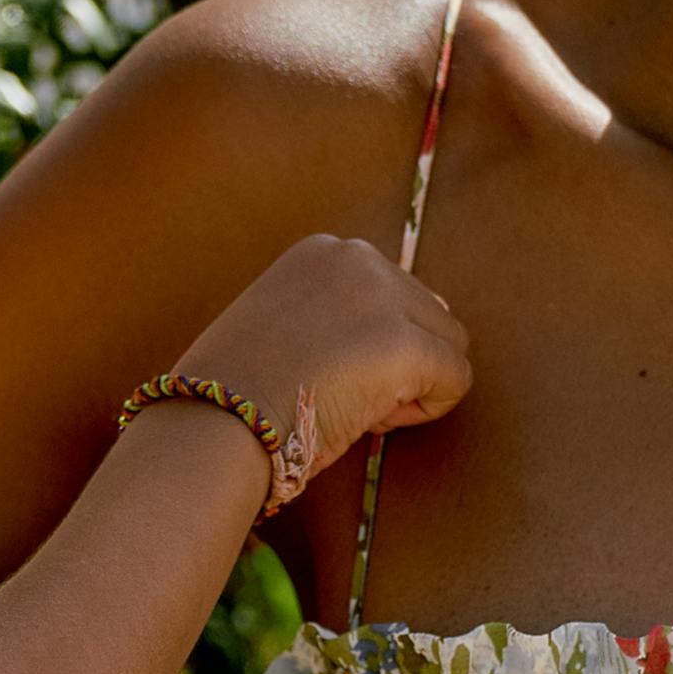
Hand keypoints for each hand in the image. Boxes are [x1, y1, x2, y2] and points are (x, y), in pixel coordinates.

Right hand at [172, 233, 470, 476]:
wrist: (216, 423)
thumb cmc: (240, 392)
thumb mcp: (285, 323)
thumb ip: (340, 314)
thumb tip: (421, 328)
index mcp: (323, 250)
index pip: (391, 293)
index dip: (369, 344)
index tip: (324, 370)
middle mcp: (357, 257)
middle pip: (428, 315)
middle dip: (399, 363)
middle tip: (344, 396)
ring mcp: (382, 297)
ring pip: (449, 346)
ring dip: (415, 384)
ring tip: (356, 406)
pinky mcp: (404, 344)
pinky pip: (456, 380)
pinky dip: (426, 409)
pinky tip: (373, 420)